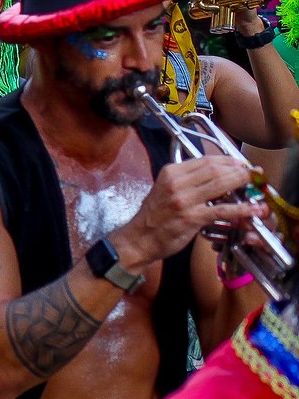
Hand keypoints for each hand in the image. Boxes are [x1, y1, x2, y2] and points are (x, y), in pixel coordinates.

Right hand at [114, 153, 262, 266]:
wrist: (140, 238)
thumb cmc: (155, 216)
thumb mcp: (166, 190)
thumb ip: (188, 182)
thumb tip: (215, 178)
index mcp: (170, 172)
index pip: (204, 160)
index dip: (227, 160)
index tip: (241, 163)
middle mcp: (176, 182)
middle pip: (215, 169)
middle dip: (239, 170)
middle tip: (254, 173)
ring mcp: (184, 199)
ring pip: (220, 185)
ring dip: (242, 184)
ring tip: (258, 186)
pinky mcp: (191, 217)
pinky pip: (221, 210)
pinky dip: (240, 210)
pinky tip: (252, 210)